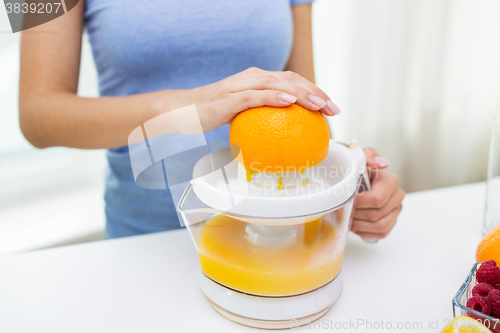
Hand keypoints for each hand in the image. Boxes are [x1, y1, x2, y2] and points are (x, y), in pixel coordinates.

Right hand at [184, 67, 340, 132]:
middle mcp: (251, 77)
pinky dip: (273, 97)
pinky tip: (289, 103)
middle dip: (315, 92)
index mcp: (257, 79)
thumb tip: (283, 136)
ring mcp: (240, 86)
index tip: (329, 107)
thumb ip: (261, 117)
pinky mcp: (228, 98)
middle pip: (290, 79)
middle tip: (333, 109)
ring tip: (318, 105)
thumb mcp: (242, 115)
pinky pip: (254, 96)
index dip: (314, 91)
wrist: (183, 110)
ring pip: (276, 84)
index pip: (292, 81)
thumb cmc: (212, 113)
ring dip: (300, 93)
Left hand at [351, 147, 405, 239]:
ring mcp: (396, 210)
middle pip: (376, 214)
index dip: (359, 203)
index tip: (348, 200)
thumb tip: (382, 163)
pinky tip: (356, 225)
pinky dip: (366, 232)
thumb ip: (369, 156)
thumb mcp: (360, 159)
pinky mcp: (392, 221)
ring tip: (349, 219)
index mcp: (390, 181)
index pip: (377, 199)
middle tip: (345, 211)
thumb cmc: (358, 171)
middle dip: (357, 215)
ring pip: (380, 226)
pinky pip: (381, 233)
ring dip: (360, 225)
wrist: (358, 181)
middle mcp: (397, 196)